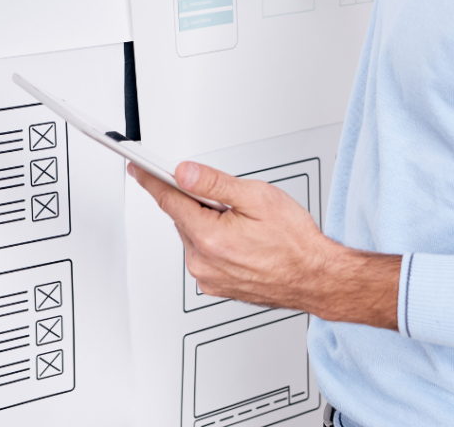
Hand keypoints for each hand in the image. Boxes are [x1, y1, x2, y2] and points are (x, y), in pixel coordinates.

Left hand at [129, 160, 400, 327]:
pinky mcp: (216, 285)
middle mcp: (203, 262)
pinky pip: (203, 253)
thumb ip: (214, 183)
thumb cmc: (295, 242)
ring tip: (244, 224)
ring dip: (208, 222)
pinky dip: (214, 241)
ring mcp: (208, 277)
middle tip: (230, 200)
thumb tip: (184, 172)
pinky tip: (241, 239)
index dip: (152, 179)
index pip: (169, 200)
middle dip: (198, 201)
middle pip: (182, 216)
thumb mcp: (257, 197)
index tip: (136, 168)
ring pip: (193, 234)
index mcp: (209, 238)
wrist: (317, 277)